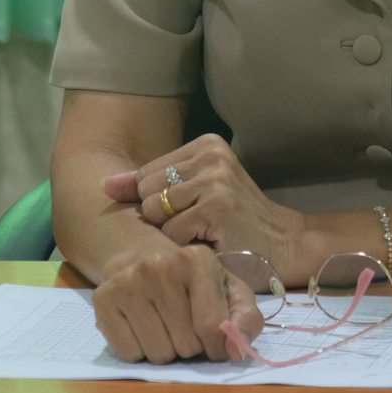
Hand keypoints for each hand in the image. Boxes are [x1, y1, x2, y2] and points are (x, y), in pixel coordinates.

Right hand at [91, 235, 264, 363]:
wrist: (141, 258)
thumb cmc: (193, 281)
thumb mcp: (228, 291)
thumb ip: (245, 319)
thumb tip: (236, 351)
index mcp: (197, 259)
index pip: (212, 326)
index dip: (217, 347)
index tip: (215, 344)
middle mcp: (159, 265)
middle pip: (185, 344)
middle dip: (191, 347)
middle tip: (185, 327)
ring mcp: (127, 281)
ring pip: (158, 354)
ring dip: (166, 351)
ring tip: (165, 326)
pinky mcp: (102, 300)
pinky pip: (129, 355)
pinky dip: (138, 351)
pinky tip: (141, 327)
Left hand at [104, 134, 313, 281]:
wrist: (286, 245)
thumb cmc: (237, 223)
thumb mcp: (198, 194)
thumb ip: (153, 185)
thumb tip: (105, 184)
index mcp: (206, 144)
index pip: (146, 174)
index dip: (153, 204)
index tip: (182, 216)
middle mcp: (211, 154)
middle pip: (146, 192)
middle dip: (161, 218)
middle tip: (196, 227)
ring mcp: (215, 178)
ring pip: (155, 212)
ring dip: (171, 235)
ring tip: (201, 235)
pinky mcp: (216, 206)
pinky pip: (169, 233)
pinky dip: (183, 248)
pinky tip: (209, 245)